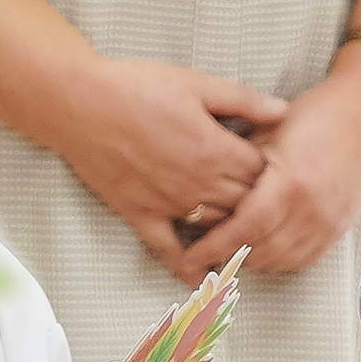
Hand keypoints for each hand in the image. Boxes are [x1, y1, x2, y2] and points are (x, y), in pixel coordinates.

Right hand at [47, 56, 287, 277]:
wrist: (78, 103)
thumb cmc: (136, 87)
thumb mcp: (196, 83)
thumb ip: (242, 100)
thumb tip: (282, 110)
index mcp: (215, 150)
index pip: (263, 172)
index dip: (272, 169)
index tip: (274, 165)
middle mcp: (197, 184)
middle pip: (246, 204)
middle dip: (260, 201)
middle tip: (268, 200)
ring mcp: (169, 203)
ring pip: (216, 227)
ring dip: (233, 229)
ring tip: (249, 233)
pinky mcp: (140, 214)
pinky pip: (167, 248)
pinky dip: (185, 264)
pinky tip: (198, 278)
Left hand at [187, 50, 360, 280]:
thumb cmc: (317, 116)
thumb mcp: (268, 133)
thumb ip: (239, 166)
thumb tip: (206, 192)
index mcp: (289, 184)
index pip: (243, 230)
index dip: (212, 248)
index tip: (190, 259)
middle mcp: (311, 210)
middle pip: (260, 252)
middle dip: (228, 256)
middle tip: (203, 256)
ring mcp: (328, 222)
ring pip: (280, 261)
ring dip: (253, 260)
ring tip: (230, 252)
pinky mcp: (339, 228)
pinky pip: (304, 261)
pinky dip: (280, 262)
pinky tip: (265, 251)